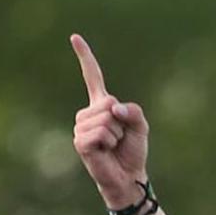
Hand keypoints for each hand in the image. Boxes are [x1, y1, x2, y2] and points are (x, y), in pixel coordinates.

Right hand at [70, 33, 149, 206]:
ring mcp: (81, 127)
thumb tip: (114, 109)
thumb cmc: (132, 152)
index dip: (84, 57)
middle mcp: (87, 113)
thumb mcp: (140, 126)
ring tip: (113, 145)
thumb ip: (133, 111)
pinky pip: (101, 132)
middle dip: (121, 122)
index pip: (92, 76)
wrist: (128, 177)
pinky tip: (106, 151)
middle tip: (119, 138)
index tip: (75, 37)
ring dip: (116, 134)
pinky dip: (110, 142)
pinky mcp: (80, 141)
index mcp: (100, 105)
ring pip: (106, 119)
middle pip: (109, 103)